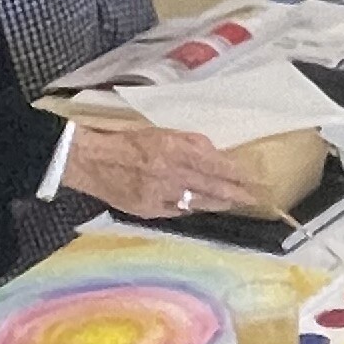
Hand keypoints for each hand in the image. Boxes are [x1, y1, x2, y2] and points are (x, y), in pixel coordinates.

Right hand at [61, 120, 258, 222]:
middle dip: (234, 192)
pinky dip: (189, 208)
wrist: (91, 160)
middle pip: (210, 186)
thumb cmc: (125, 142)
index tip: (250, 177)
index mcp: (171, 148)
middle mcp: (168, 172)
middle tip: (252, 197)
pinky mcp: (148, 210)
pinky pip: (177, 211)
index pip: (213, 163)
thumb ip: (188, 142)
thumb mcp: (158, 132)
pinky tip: (198, 206)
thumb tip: (214, 154)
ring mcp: (159, 194)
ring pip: (197, 202)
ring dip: (217, 203)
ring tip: (231, 203)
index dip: (234, 172)